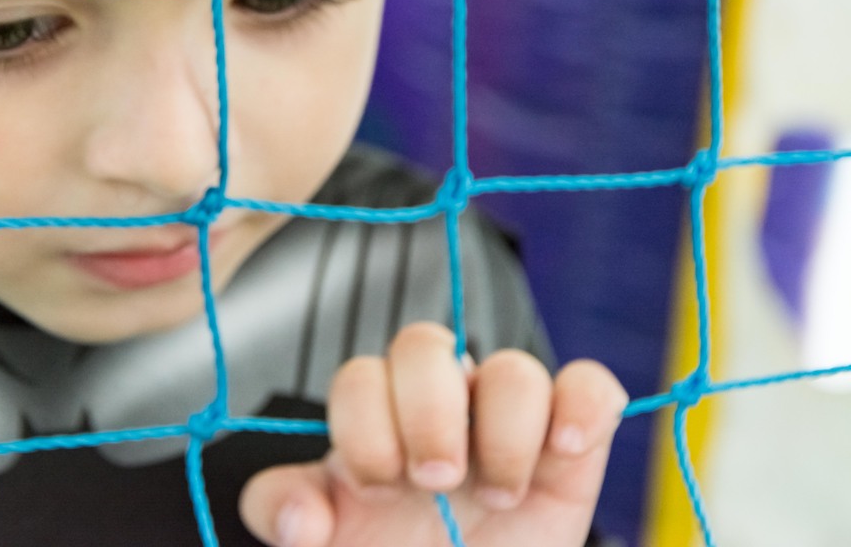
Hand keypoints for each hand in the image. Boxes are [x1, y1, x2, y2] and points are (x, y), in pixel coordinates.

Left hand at [239, 322, 626, 546]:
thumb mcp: (328, 541)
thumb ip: (286, 512)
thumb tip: (297, 518)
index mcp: (377, 419)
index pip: (361, 375)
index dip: (365, 425)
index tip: (376, 487)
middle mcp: (440, 408)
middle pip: (426, 345)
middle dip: (425, 412)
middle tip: (434, 479)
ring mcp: (506, 423)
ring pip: (512, 367)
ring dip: (503, 429)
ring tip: (498, 496)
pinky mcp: (571, 448)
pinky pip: (587, 387)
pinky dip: (584, 405)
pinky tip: (564, 450)